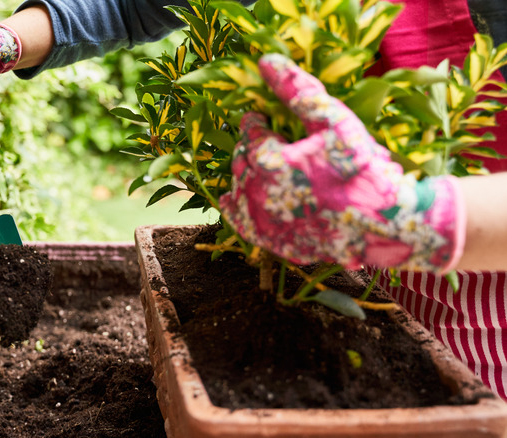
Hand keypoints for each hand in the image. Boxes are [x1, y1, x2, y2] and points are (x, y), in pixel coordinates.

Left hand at [219, 54, 465, 272]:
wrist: (387, 223)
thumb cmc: (363, 168)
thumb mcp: (335, 120)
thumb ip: (298, 90)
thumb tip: (266, 61)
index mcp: (269, 161)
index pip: (251, 133)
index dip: (255, 123)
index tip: (259, 118)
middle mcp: (259, 193)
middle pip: (241, 162)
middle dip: (248, 148)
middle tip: (258, 142)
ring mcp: (265, 222)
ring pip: (239, 192)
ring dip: (242, 176)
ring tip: (251, 168)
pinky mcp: (274, 243)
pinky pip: (243, 224)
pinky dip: (238, 210)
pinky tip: (235, 201)